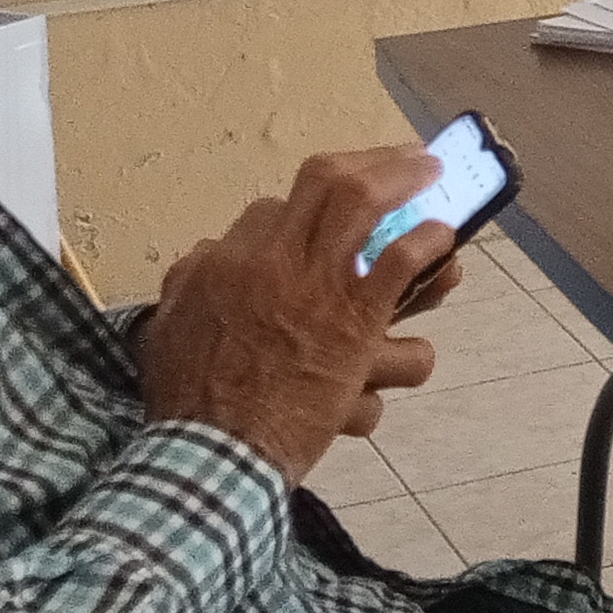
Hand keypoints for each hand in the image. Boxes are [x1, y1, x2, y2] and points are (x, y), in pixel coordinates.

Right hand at [139, 146, 455, 481]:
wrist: (214, 454)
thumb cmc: (189, 404)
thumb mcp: (169, 330)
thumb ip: (189, 285)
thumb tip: (207, 256)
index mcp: (227, 262)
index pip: (272, 209)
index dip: (307, 207)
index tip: (329, 209)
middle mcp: (275, 261)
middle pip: (329, 183)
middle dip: (375, 162)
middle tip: (409, 158)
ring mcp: (318, 289)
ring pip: (367, 207)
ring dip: (407, 187)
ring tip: (434, 180)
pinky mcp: (355, 328)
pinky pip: (400, 267)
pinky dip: (426, 249)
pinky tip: (442, 243)